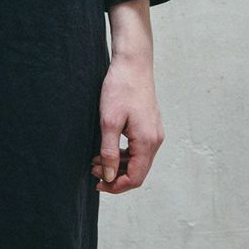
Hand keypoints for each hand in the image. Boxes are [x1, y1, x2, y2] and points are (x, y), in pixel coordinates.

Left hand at [90, 50, 164, 193]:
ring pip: (138, 160)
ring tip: (95, 160)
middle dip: (115, 175)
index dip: (116, 186)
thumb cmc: (121, 88)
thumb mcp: (109, 121)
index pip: (136, 178)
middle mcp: (155, 140)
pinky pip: (138, 147)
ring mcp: (154, 132)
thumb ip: (109, 152)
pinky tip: (107, 147)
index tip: (98, 183)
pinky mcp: (149, 124)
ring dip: (118, 164)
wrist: (133, 62)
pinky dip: (123, 152)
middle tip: (92, 170)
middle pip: (138, 171)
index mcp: (148, 142)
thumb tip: (109, 177)